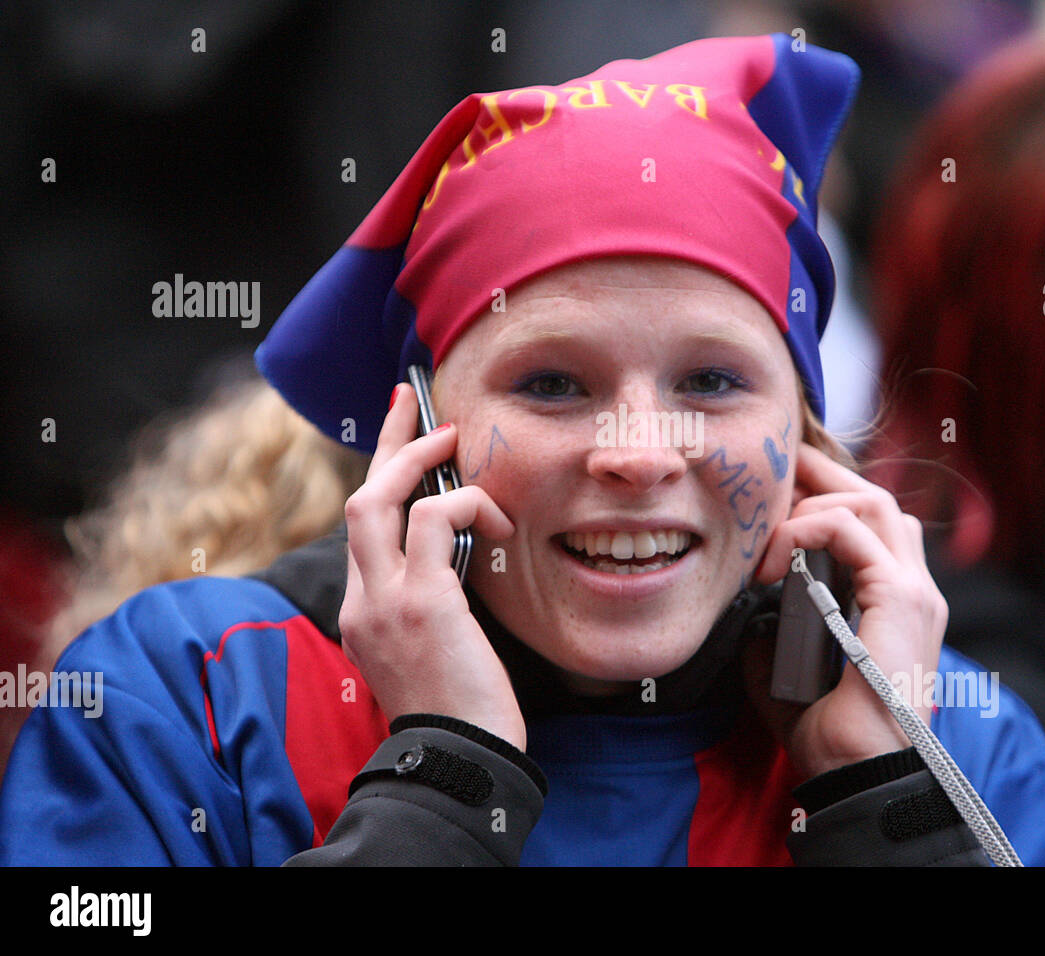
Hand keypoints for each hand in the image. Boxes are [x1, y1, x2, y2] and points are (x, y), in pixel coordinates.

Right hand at [338, 384, 523, 748]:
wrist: (459, 760)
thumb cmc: (461, 711)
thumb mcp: (433, 651)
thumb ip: (432, 604)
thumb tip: (459, 562)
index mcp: (363, 613)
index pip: (362, 530)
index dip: (381, 480)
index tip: (401, 442)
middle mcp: (362, 601)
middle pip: (359, 499)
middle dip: (387, 444)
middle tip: (412, 401)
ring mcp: (384, 601)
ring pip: (380, 498)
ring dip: (424, 462)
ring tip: (459, 444)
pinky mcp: (420, 602)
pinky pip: (433, 521)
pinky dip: (465, 506)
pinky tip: (497, 524)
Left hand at [744, 443, 947, 779]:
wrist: (861, 775)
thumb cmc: (831, 736)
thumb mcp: (790, 672)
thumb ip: (775, 635)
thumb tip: (750, 612)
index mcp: (896, 604)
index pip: (872, 524)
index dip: (826, 498)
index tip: (779, 495)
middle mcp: (914, 590)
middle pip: (874, 498)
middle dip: (820, 478)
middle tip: (772, 477)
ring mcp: (914, 592)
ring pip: (870, 501)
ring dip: (811, 506)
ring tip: (768, 539)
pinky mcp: (902, 599)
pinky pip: (851, 531)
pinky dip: (806, 530)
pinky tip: (773, 561)